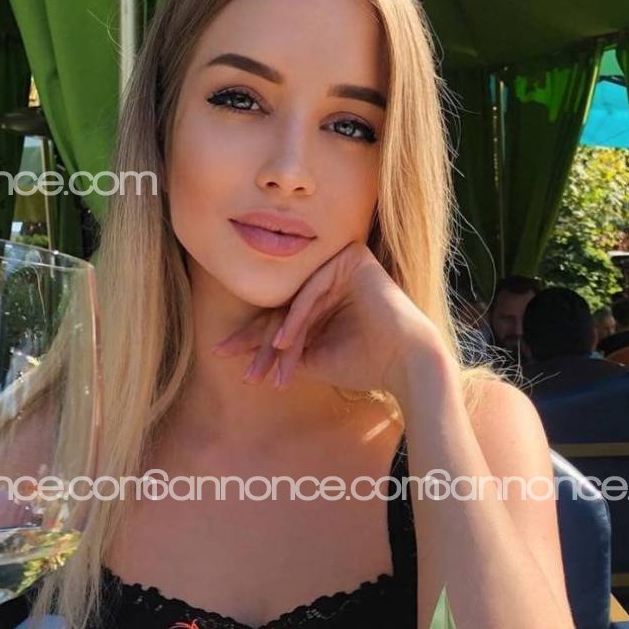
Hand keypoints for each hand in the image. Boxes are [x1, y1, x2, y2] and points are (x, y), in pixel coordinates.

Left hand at [211, 241, 442, 396]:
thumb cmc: (365, 365)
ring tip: (261, 370)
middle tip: (229, 359)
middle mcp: (330, 277)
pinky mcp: (352, 259)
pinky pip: (311, 290)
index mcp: (323, 298)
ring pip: (294, 302)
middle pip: (282, 307)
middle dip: (255, 342)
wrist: (406, 364)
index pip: (279, 316)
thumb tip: (245, 351)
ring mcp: (341, 265)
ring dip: (275, 341)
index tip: (221, 354)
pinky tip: (282, 343)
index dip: (250, 339)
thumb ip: (284, 350)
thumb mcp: (313, 359)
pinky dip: (296, 319)